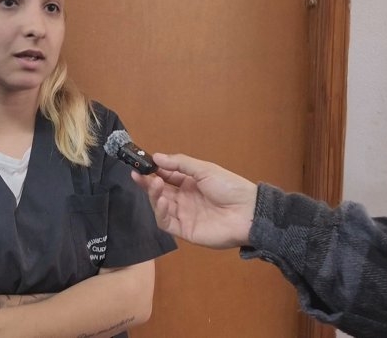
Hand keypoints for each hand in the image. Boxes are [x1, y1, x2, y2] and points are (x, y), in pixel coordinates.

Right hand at [130, 153, 256, 248]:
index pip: (166, 176)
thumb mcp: (205, 169)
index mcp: (190, 183)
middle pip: (160, 191)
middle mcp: (184, 199)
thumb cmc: (229, 187)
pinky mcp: (184, 230)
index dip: (154, 171)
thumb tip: (156, 156)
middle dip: (148, 183)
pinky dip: (160, 211)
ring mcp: (184, 215)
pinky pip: (166, 222)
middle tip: (137, 174)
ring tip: (154, 184)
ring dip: (153, 195)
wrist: (248, 213)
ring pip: (160, 206)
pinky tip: (161, 200)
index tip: (141, 164)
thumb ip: (179, 164)